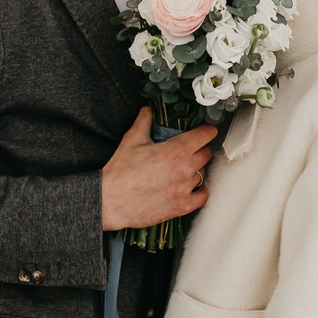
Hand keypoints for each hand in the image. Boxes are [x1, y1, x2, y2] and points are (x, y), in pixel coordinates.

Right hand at [100, 110, 214, 230]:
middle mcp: (184, 169)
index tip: (207, 131)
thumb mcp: (132, 140)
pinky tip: (193, 188)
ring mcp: (185, 189)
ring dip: (196, 169)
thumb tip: (148, 110)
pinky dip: (200, 191)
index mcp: (175, 150)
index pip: (204, 135)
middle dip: (199, 149)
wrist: (111, 200)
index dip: (207, 130)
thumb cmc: (120, 171)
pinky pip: (202, 197)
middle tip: (189, 149)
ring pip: (202, 174)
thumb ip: (144, 121)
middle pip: (206, 154)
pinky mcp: (181, 206)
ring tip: (183, 168)